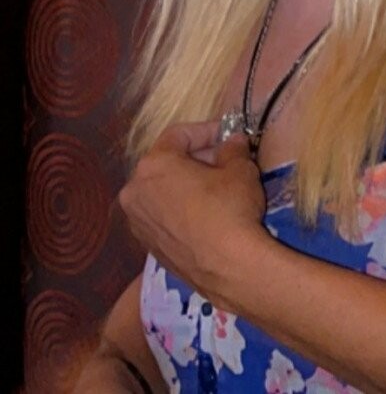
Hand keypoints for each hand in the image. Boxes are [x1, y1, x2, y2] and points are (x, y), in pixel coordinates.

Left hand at [120, 121, 269, 306]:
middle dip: (196, 159)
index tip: (230, 135)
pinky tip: (206, 217)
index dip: (207, 130)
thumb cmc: (230, 209)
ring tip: (217, 191)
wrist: (226, 265)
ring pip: (161, 191)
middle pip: (165, 163)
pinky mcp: (146, 245)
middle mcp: (134, 190)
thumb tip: (233, 142)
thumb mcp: (240, 170)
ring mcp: (136, 220)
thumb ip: (233, 150)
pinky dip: (180, 210)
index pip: (179, 134)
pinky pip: (162, 216)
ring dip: (186, 186)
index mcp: (153, 164)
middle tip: (226, 162)